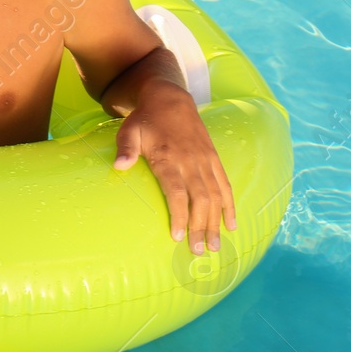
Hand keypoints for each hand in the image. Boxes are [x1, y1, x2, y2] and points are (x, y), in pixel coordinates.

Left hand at [113, 84, 236, 254]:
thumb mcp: (128, 130)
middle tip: (197, 252)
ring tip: (214, 247)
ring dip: (216, 223)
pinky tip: (232, 225)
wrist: (170, 99)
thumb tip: (118, 167)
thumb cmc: (145, 120)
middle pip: (200, 199)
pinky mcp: (214, 160)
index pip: (177, 191)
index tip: (177, 236)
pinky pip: (225, 185)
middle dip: (200, 227)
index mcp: (168, 158)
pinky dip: (230, 206)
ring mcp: (205, 161)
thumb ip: (125, 149)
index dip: (179, 215)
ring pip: (216, 196)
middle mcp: (191, 162)